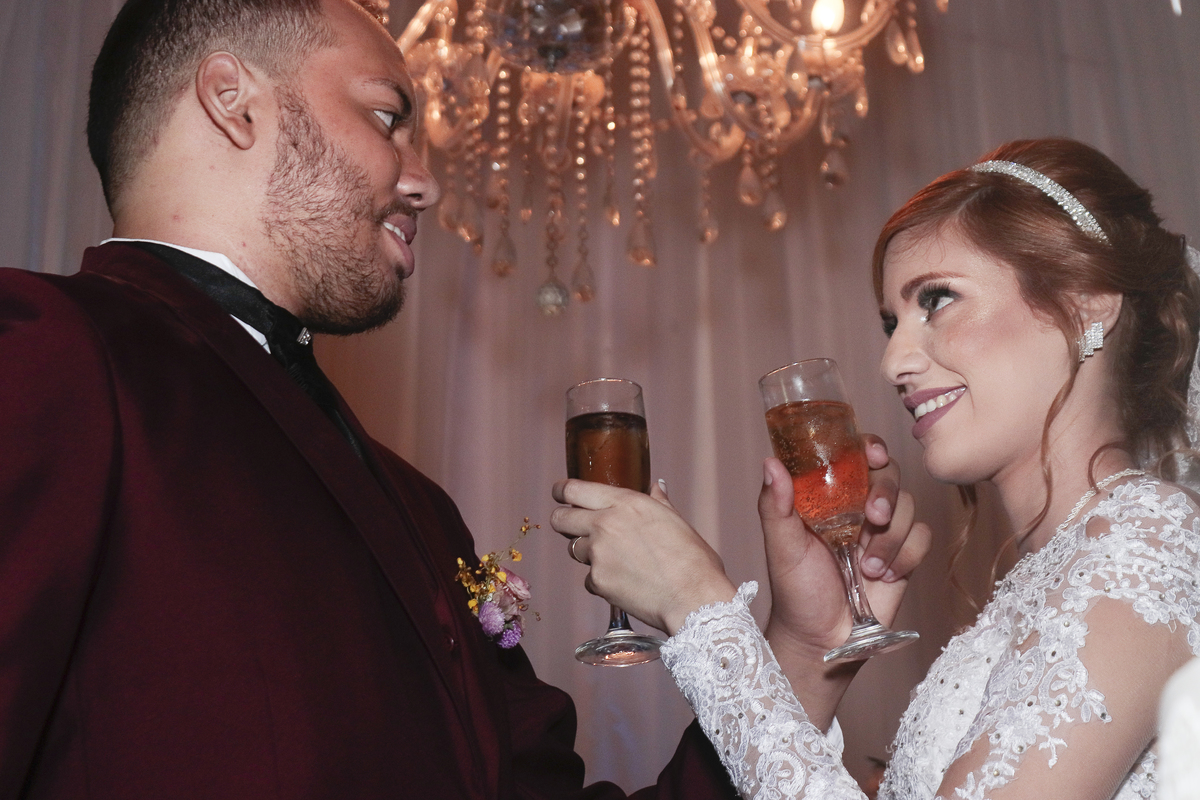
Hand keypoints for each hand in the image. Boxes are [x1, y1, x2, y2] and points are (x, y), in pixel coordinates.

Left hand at [550, 479, 736, 634]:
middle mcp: (605, 524)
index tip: (559, 493)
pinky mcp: (597, 582)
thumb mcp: (677, 522)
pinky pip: (589, 578)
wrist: (694, 598)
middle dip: (563, 521)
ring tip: (617, 561)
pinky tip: (624, 582)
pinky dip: (601, 580)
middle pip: (561, 518)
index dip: (562, 491)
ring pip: (575, 549)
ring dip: (588, 554)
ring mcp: (598, 554)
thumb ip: (659, 503)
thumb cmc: (693, 560)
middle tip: (573, 526)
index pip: (575, 490)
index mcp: (626, 503)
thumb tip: (657, 486)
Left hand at [761, 434, 930, 725]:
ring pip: (909, 506)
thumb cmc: (795, 590)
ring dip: (892, 536)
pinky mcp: (903, 554)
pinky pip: (922, 537)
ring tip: (867, 566)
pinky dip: (905, 555)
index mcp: (827, 495)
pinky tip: (882, 576)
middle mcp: (857, 506)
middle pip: (890, 474)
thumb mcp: (781, 547)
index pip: (853, 455)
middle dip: (887, 492)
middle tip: (873, 517)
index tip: (872, 454)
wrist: (822, 638)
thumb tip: (771, 463)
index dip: (868, 447)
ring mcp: (882, 530)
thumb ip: (776, 506)